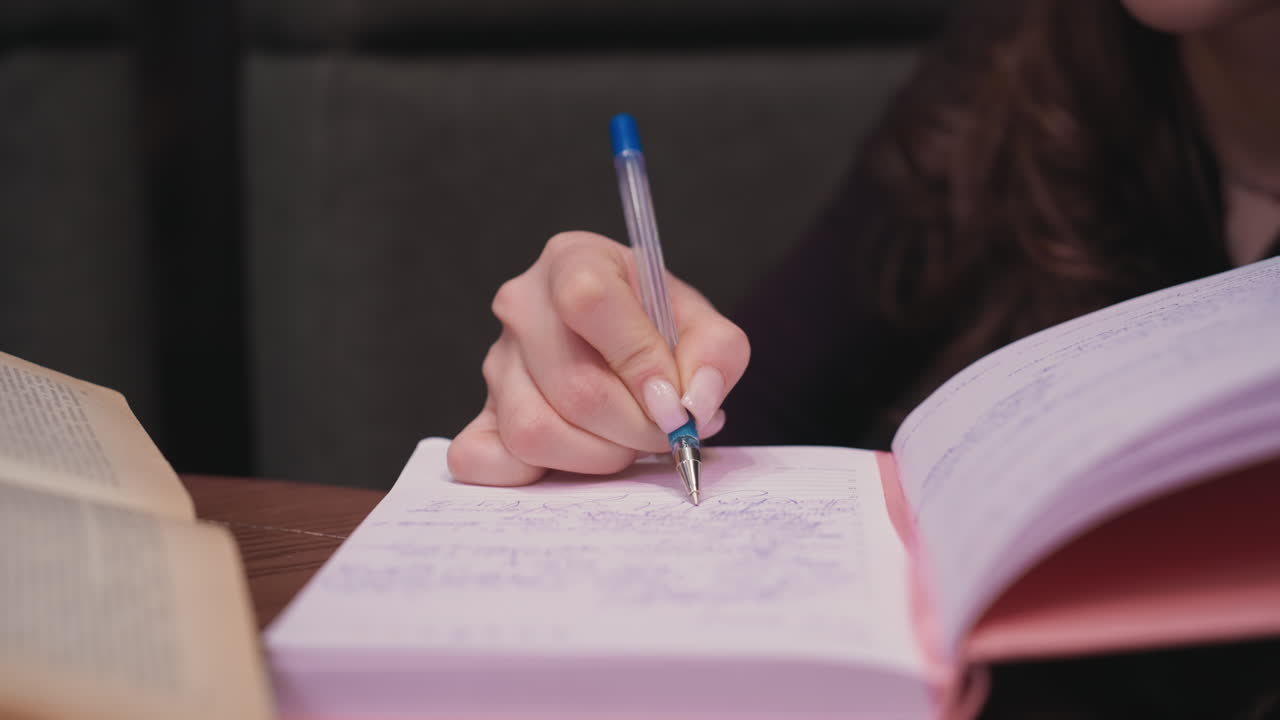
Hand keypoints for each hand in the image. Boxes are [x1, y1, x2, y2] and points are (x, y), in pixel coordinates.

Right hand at [447, 231, 749, 485]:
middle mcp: (521, 306)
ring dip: (598, 455)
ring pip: (535, 431)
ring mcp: (494, 363)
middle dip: (635, 427)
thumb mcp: (701, 324)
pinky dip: (536, 474)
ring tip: (626, 441)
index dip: (638, 361)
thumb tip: (692, 404)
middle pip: (573, 385)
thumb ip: (716, 354)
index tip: (673, 399)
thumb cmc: (657, 330)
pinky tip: (575, 456)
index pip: (589, 302)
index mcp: (573, 260)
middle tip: (667, 434)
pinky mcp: (478, 415)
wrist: (621, 347)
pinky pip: (485, 460)